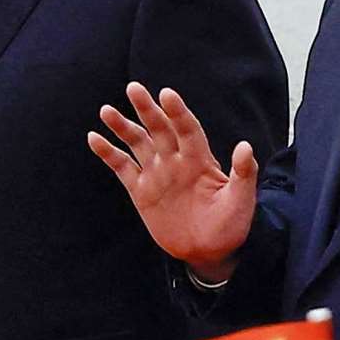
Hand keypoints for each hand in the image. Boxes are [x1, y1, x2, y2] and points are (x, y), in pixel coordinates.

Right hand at [87, 83, 257, 281]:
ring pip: (137, 143)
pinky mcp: (141, 191)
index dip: (178, 112)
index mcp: (200, 160)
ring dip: (122, 127)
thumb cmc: (230, 224)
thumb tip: (245, 146)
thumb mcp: (242, 200)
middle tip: (133, 88)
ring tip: (106, 110)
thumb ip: (243, 174)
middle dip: (146, 109)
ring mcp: (157, 174)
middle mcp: (176, 161)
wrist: (209, 251)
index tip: (167, 94)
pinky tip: (94, 138)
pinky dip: (108, 153)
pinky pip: (122, 167)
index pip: (187, 129)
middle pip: (159, 128)